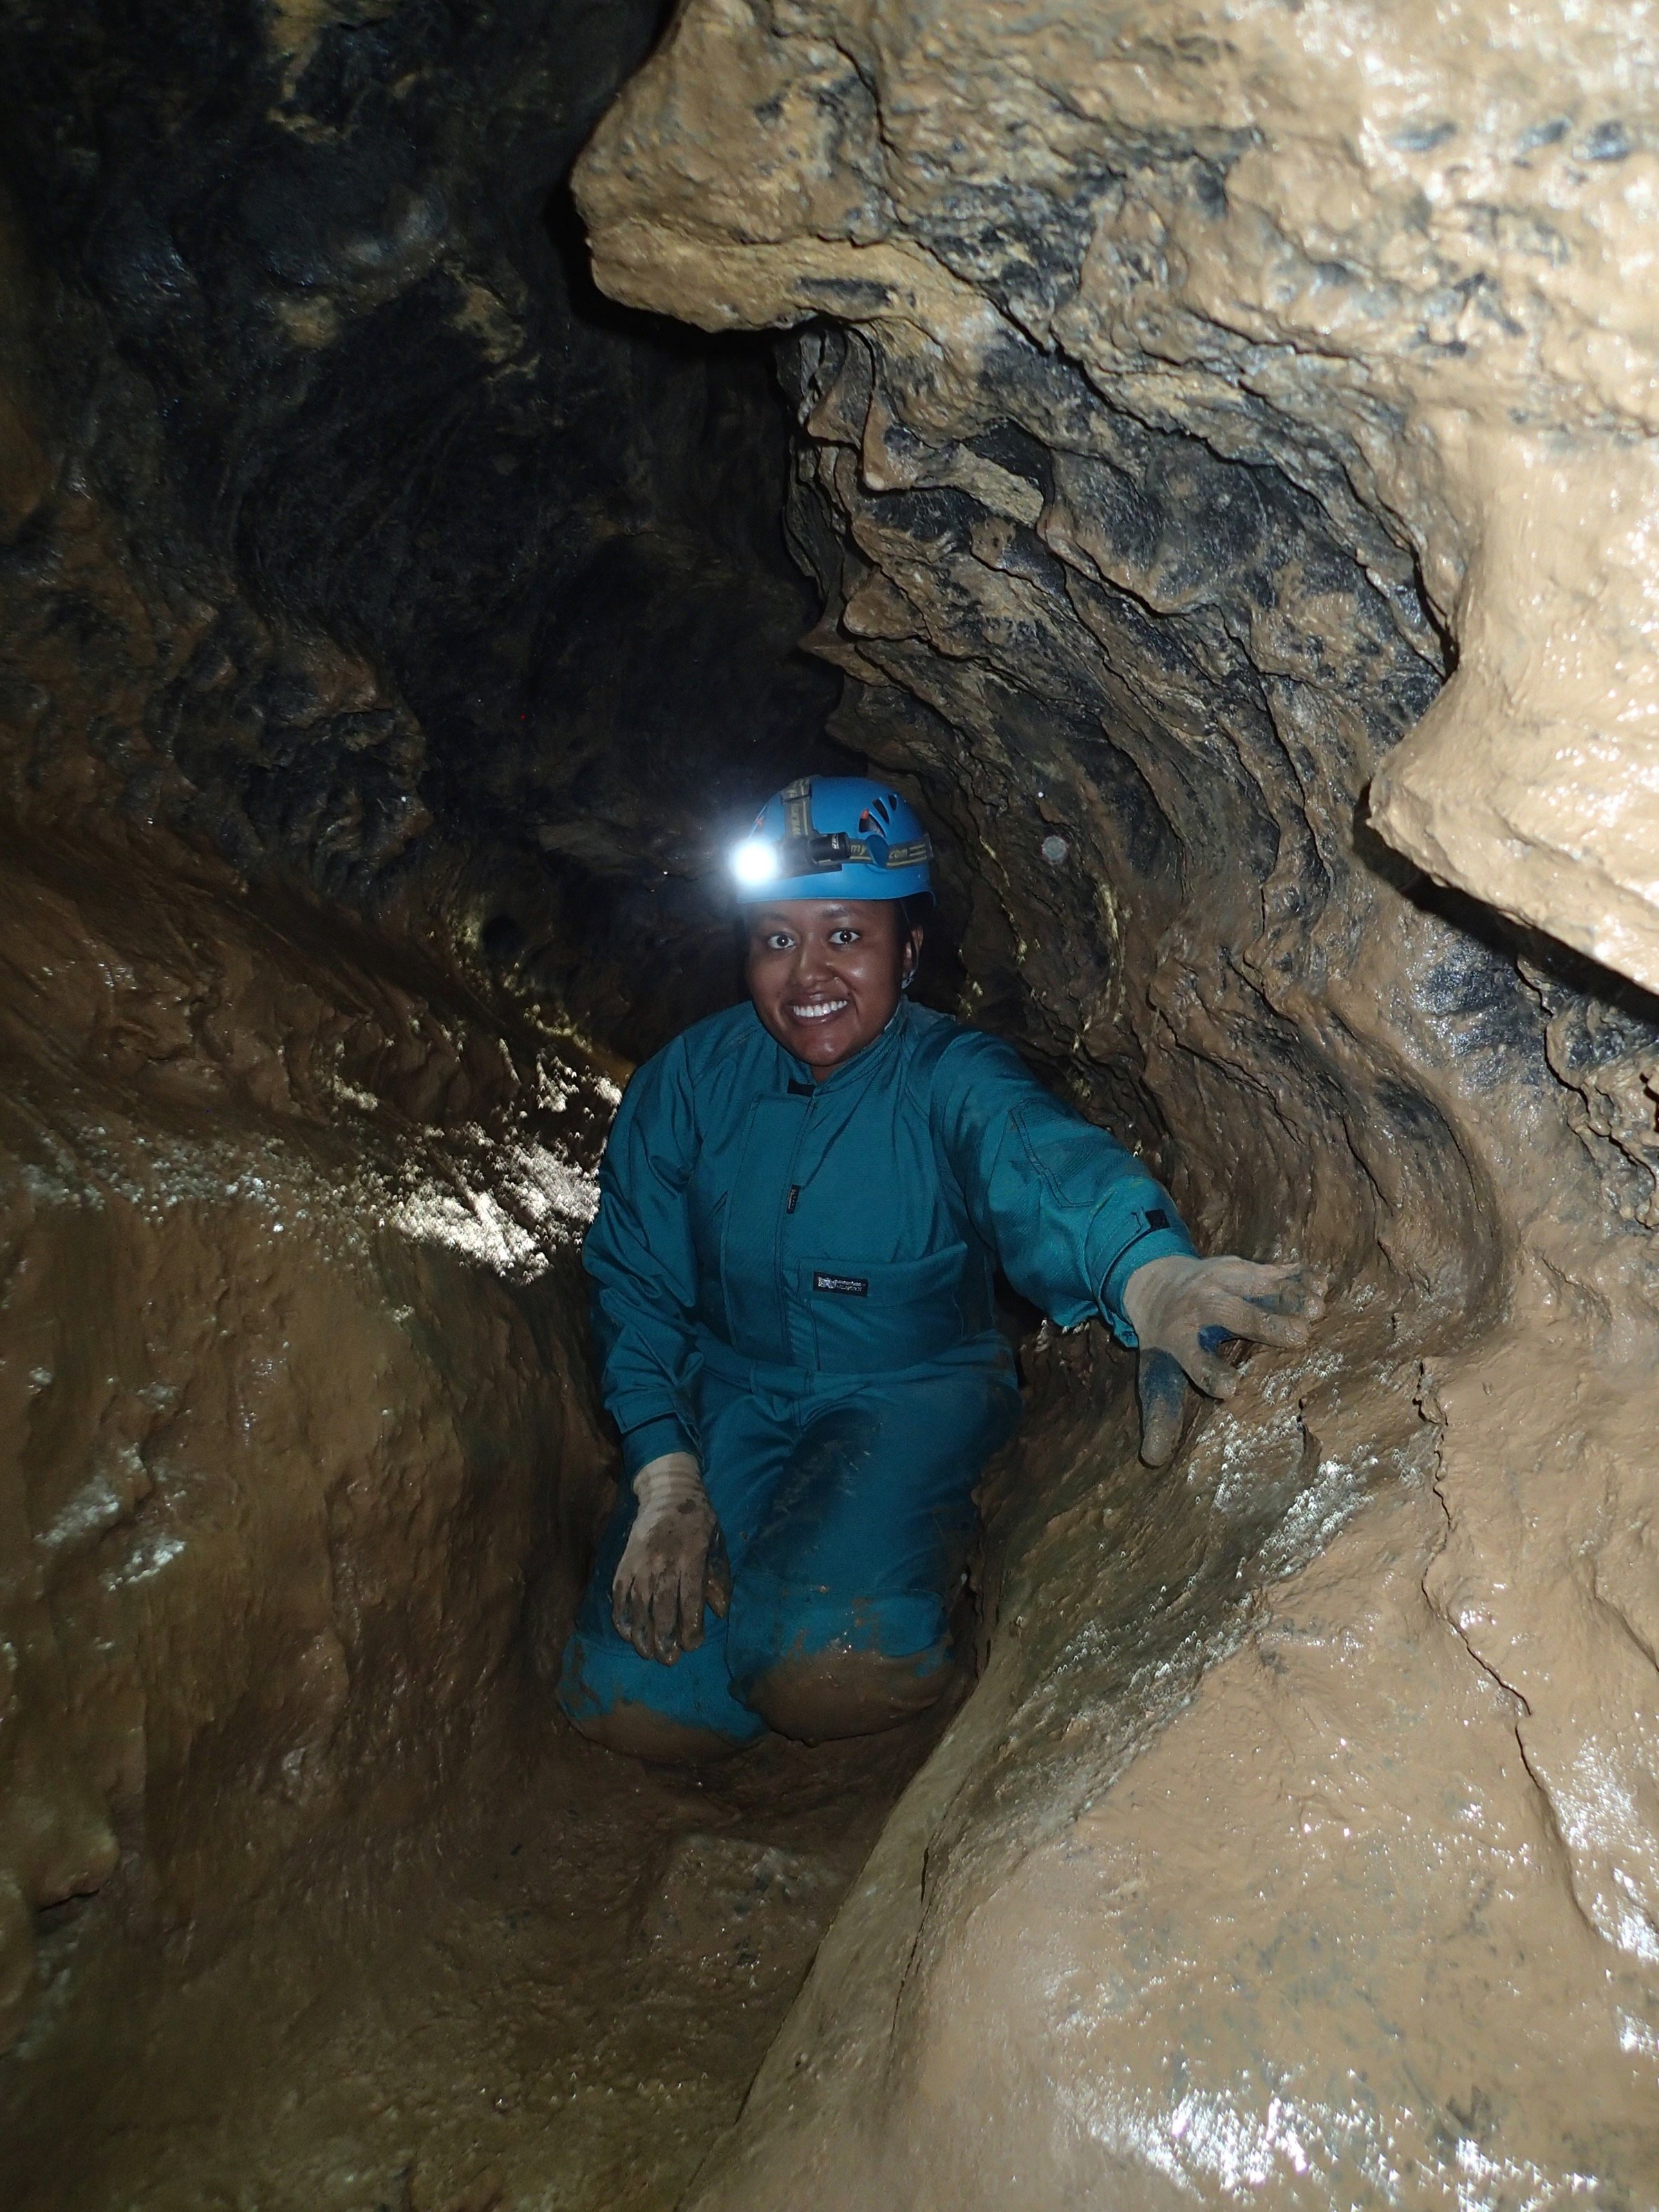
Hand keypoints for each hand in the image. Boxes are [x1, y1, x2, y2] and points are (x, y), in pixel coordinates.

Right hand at [611, 1451, 730, 1663]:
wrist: (668, 1492)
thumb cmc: (699, 1520)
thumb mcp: (717, 1542)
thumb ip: (718, 1577)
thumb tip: (720, 1612)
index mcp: (691, 1555)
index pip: (690, 1597)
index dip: (690, 1624)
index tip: (692, 1645)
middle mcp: (663, 1560)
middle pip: (661, 1605)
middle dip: (665, 1637)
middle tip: (669, 1660)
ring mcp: (640, 1561)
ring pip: (638, 1603)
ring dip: (642, 1632)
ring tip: (648, 1654)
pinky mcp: (625, 1561)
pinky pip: (619, 1593)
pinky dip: (621, 1615)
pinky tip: (628, 1633)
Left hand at [1122, 1254, 1324, 1467]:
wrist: (1156, 1282)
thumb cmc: (1166, 1339)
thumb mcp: (1156, 1374)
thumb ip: (1160, 1414)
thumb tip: (1153, 1459)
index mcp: (1178, 1338)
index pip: (1193, 1357)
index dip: (1210, 1372)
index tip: (1232, 1390)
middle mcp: (1200, 1306)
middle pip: (1231, 1313)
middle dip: (1263, 1324)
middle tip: (1299, 1338)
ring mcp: (1222, 1280)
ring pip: (1255, 1285)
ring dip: (1286, 1294)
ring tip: (1317, 1309)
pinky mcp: (1243, 1266)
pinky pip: (1272, 1268)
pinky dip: (1296, 1275)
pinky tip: (1321, 1284)